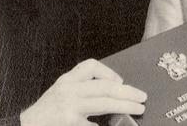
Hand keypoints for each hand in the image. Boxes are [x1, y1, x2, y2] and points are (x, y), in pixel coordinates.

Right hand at [20, 58, 146, 125]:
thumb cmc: (45, 114)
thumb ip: (81, 91)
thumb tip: (112, 94)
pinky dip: (105, 125)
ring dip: (125, 105)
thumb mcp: (60, 94)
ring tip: (138, 108)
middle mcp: (68, 90)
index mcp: (66, 81)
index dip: (109, 72)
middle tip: (141, 96)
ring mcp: (70, 106)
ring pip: (104, 102)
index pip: (89, 66)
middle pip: (104, 86)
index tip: (120, 81)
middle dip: (127, 91)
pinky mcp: (71, 122)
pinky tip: (113, 125)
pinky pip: (94, 123)